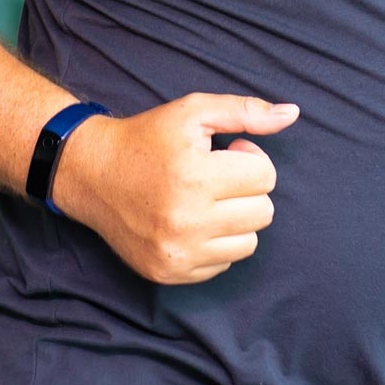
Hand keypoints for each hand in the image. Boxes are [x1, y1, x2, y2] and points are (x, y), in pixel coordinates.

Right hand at [53, 93, 298, 284]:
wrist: (92, 174)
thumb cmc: (148, 139)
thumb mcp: (194, 111)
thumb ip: (246, 112)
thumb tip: (292, 113)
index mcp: (195, 177)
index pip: (265, 177)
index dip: (250, 158)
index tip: (227, 151)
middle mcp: (186, 221)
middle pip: (263, 212)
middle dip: (247, 189)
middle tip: (217, 176)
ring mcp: (177, 252)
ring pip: (249, 243)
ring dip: (236, 219)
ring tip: (207, 200)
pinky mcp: (168, 273)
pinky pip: (222, 265)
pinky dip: (215, 243)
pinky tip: (192, 222)